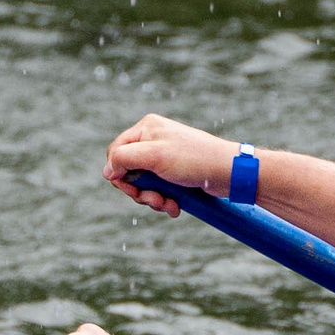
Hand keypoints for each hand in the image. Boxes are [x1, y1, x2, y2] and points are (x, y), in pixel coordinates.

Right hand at [105, 115, 239, 214]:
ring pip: (142, 183)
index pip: (115, 152)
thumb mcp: (154, 156)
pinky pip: (158, 188)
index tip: (132, 188)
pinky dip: (164, 200)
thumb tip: (106, 171)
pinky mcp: (174, 171)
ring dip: (152, 199)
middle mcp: (152, 140)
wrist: (228, 172)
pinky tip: (175, 206)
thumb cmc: (194, 159)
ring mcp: (163, 156)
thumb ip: (124, 158)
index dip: (118, 174)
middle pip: (127, 171)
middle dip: (139, 190)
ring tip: (168, 204)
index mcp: (145, 129)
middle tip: (154, 199)